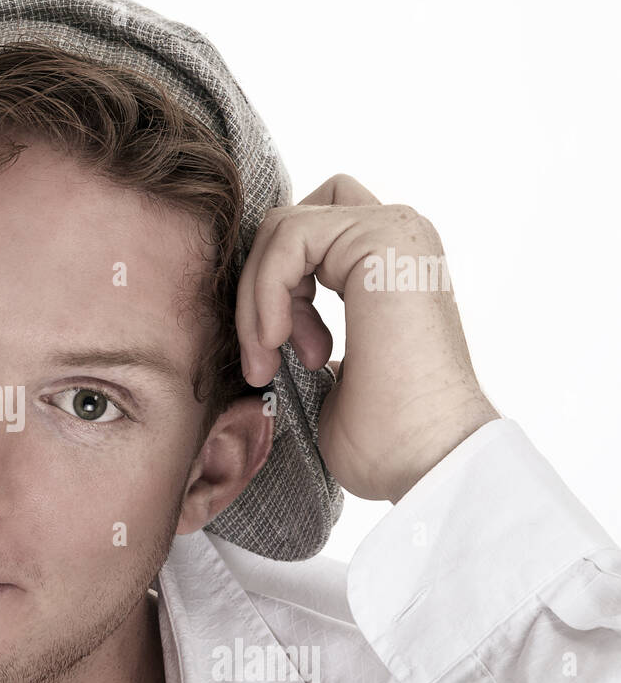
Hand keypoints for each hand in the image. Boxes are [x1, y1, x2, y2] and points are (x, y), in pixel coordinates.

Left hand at [236, 174, 499, 502]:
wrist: (427, 460)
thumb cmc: (384, 438)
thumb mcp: (328, 376)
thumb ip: (301, 333)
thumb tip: (259, 328)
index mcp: (390, 268)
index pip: (308, 237)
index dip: (274, 288)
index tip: (277, 355)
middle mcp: (399, 240)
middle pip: (292, 221)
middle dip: (259, 286)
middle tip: (264, 357)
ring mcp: (396, 233)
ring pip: (283, 228)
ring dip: (256, 299)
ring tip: (268, 360)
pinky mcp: (383, 237)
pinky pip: (288, 236)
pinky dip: (264, 291)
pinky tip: (275, 343)